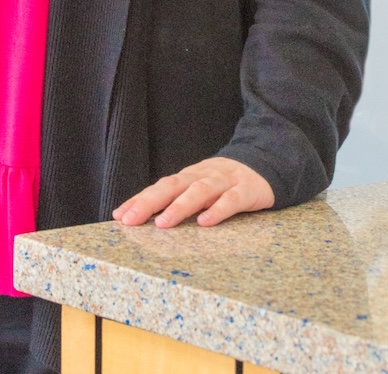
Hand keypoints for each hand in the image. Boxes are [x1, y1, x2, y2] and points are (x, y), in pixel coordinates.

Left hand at [112, 157, 273, 228]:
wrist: (267, 163)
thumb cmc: (225, 183)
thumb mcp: (200, 188)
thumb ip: (178, 200)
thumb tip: (144, 218)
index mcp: (189, 177)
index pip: (160, 186)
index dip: (140, 200)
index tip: (120, 216)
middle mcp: (203, 176)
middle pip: (173, 186)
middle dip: (150, 202)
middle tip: (131, 220)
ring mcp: (225, 181)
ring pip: (200, 191)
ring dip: (180, 206)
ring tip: (163, 223)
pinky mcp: (247, 190)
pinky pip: (231, 200)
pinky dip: (218, 210)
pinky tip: (205, 222)